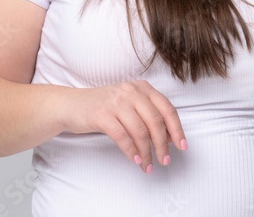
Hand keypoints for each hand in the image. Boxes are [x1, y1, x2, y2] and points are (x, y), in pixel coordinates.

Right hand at [60, 80, 187, 173]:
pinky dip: (131, 150)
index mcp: (142, 88)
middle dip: (163, 145)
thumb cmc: (104, 108)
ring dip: (147, 152)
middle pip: (156, 121)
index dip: (177, 129)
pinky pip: (122, 136)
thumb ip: (148, 116)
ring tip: (148, 166)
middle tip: (165, 161)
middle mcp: (131, 92)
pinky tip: (135, 160)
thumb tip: (169, 138)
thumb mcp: (129, 104)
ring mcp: (116, 102)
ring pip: (140, 131)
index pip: (167, 109)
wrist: (71, 105)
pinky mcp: (102, 114)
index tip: (182, 146)